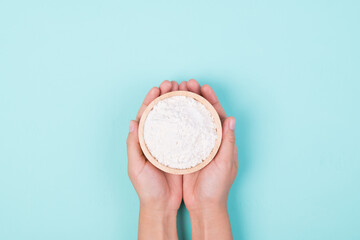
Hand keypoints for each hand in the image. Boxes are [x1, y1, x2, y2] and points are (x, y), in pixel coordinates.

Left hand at [126, 80, 182, 239]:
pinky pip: (187, 132)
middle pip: (162, 112)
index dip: (151, 100)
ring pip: (175, 119)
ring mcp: (171, 143)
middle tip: (175, 84)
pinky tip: (197, 111)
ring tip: (186, 91)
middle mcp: (158, 139)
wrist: (162, 205)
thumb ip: (133, 145)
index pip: (146, 115)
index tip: (158, 87)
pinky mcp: (183, 150)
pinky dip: (191, 120)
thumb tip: (132, 122)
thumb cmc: (146, 188)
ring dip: (180, 104)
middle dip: (167, 96)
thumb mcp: (136, 167)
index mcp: (144, 140)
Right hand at [182, 79, 237, 239]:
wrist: (204, 205)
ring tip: (174, 92)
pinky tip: (167, 112)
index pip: (216, 113)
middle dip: (194, 96)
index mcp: (221, 140)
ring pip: (189, 120)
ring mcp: (195, 144)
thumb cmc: (217, 187)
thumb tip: (231, 118)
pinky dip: (174, 121)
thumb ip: (228, 141)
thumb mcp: (225, 164)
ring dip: (183, 105)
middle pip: (201, 112)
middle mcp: (208, 139)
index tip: (202, 86)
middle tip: (185, 83)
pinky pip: (179, 132)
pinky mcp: (184, 151)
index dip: (210, 98)